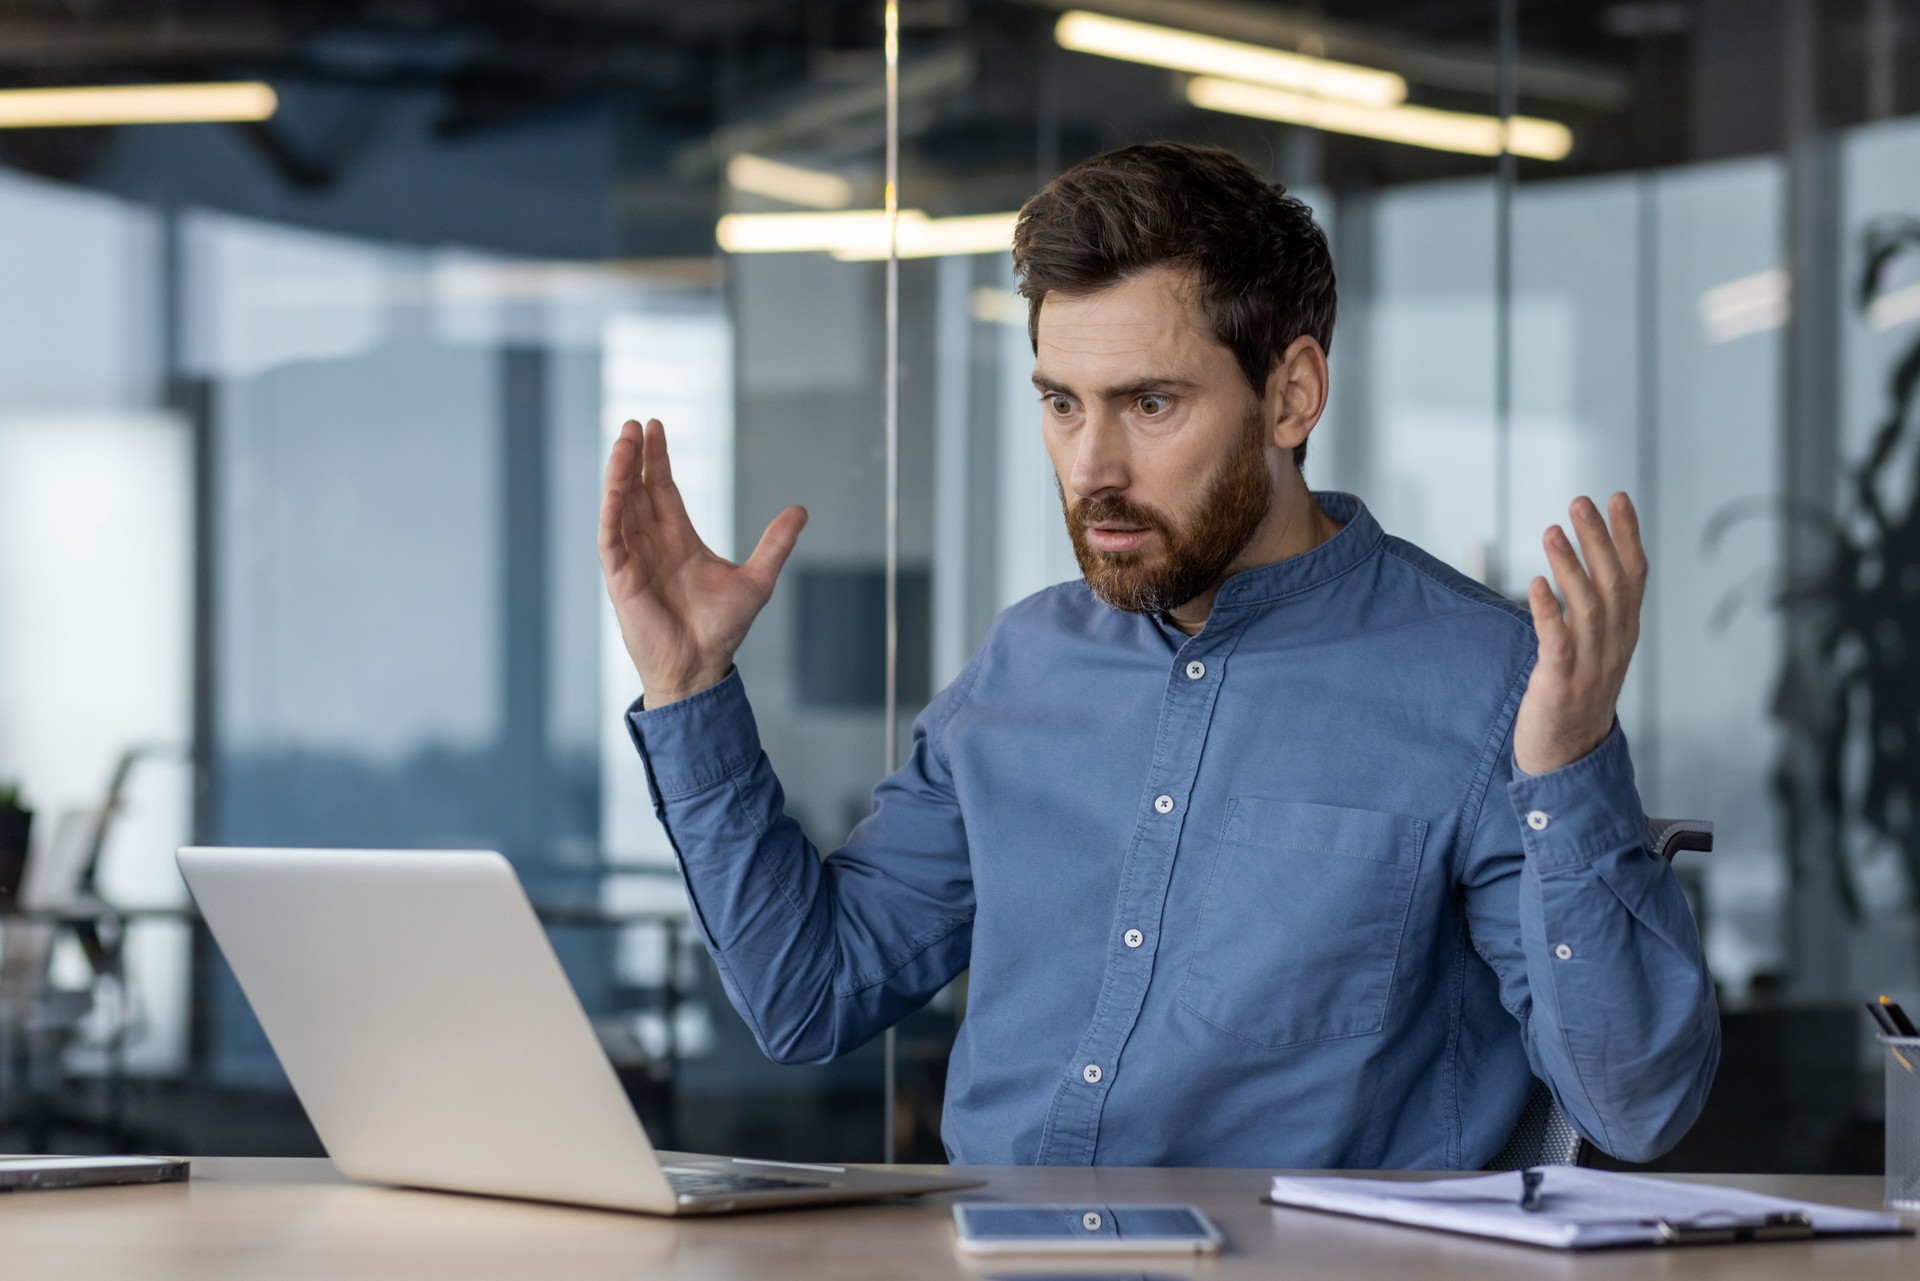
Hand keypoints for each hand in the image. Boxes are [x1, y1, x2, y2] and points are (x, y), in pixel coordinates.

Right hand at [598, 418, 806, 706]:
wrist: (701, 666)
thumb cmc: (722, 629)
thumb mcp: (757, 580)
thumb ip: (776, 544)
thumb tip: (801, 510)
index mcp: (678, 539)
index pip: (662, 489)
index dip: (658, 459)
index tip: (655, 426)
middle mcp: (651, 543)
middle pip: (638, 488)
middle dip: (636, 455)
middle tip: (635, 422)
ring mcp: (632, 558)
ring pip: (620, 505)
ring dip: (619, 472)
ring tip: (623, 439)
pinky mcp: (620, 576)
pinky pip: (610, 535)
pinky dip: (611, 508)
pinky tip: (616, 485)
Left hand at [1512, 493, 1645, 775]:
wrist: (1567, 756)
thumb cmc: (1574, 695)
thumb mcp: (1595, 648)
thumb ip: (1594, 610)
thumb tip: (1582, 564)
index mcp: (1624, 632)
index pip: (1635, 574)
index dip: (1627, 534)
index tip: (1618, 497)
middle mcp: (1614, 644)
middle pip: (1614, 582)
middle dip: (1599, 539)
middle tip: (1580, 501)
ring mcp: (1591, 665)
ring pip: (1588, 607)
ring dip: (1570, 566)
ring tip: (1551, 531)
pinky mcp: (1561, 683)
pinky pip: (1558, 642)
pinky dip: (1548, 612)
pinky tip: (1534, 585)